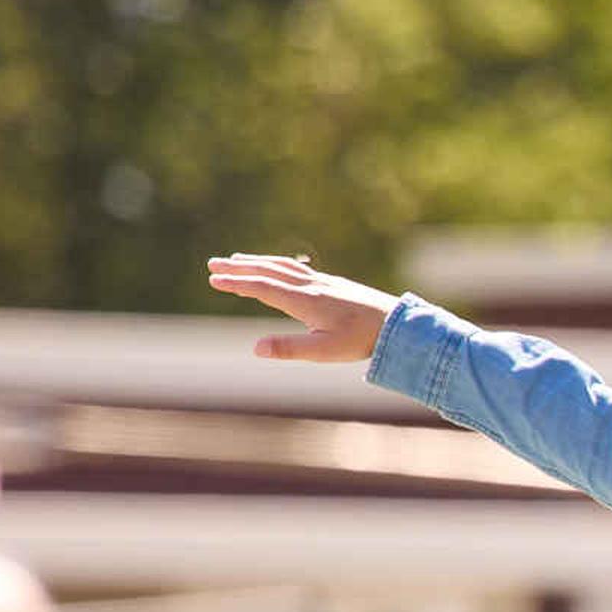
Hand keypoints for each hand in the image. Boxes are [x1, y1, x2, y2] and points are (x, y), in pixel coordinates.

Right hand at [206, 253, 398, 361]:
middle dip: (240, 268)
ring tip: (238, 260)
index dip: (236, 283)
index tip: (213, 279)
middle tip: (213, 263)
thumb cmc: (362, 340)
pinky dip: (279, 264)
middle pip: (268, 271)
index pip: (262, 287)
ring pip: (284, 267)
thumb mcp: (324, 351)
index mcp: (304, 300)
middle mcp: (311, 286)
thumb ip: (290, 348)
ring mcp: (324, 282)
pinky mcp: (335, 284)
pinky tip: (279, 268)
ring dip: (258, 263)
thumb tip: (256, 349)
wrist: (398, 324)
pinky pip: (299, 269)